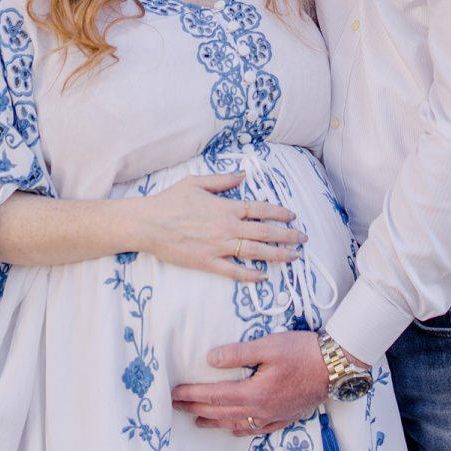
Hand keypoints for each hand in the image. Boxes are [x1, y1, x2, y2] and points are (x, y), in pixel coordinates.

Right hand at [138, 170, 306, 281]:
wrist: (148, 224)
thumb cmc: (170, 200)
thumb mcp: (196, 182)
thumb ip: (223, 179)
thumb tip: (243, 175)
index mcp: (225, 206)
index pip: (259, 209)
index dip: (278, 212)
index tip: (292, 216)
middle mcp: (226, 227)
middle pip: (264, 232)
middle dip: (287, 235)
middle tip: (303, 238)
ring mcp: (218, 247)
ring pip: (255, 252)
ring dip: (277, 254)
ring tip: (293, 257)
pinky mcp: (207, 263)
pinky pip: (233, 271)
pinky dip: (250, 274)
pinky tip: (263, 276)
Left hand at [172, 331, 329, 434]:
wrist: (337, 367)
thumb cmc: (304, 352)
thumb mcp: (269, 345)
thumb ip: (238, 353)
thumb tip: (210, 359)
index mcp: (255, 393)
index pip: (215, 395)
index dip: (193, 394)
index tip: (174, 393)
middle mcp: (261, 410)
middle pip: (222, 411)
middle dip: (196, 408)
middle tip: (176, 407)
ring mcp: (274, 416)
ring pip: (237, 424)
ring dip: (215, 422)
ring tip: (198, 421)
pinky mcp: (286, 417)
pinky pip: (257, 430)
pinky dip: (241, 430)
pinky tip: (235, 430)